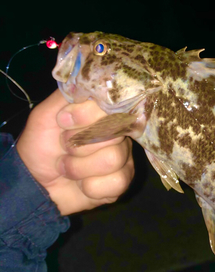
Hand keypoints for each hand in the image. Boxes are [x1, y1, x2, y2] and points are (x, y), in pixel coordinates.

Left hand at [16, 90, 133, 214]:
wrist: (35, 182)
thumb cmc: (41, 146)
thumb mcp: (45, 115)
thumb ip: (68, 96)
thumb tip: (90, 84)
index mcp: (102, 113)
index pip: (110, 106)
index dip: (85, 116)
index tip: (62, 122)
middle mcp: (119, 132)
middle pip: (114, 133)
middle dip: (78, 144)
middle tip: (64, 148)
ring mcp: (123, 158)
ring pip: (112, 159)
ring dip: (80, 167)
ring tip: (68, 169)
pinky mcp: (122, 182)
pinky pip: (116, 182)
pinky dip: (90, 186)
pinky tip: (82, 184)